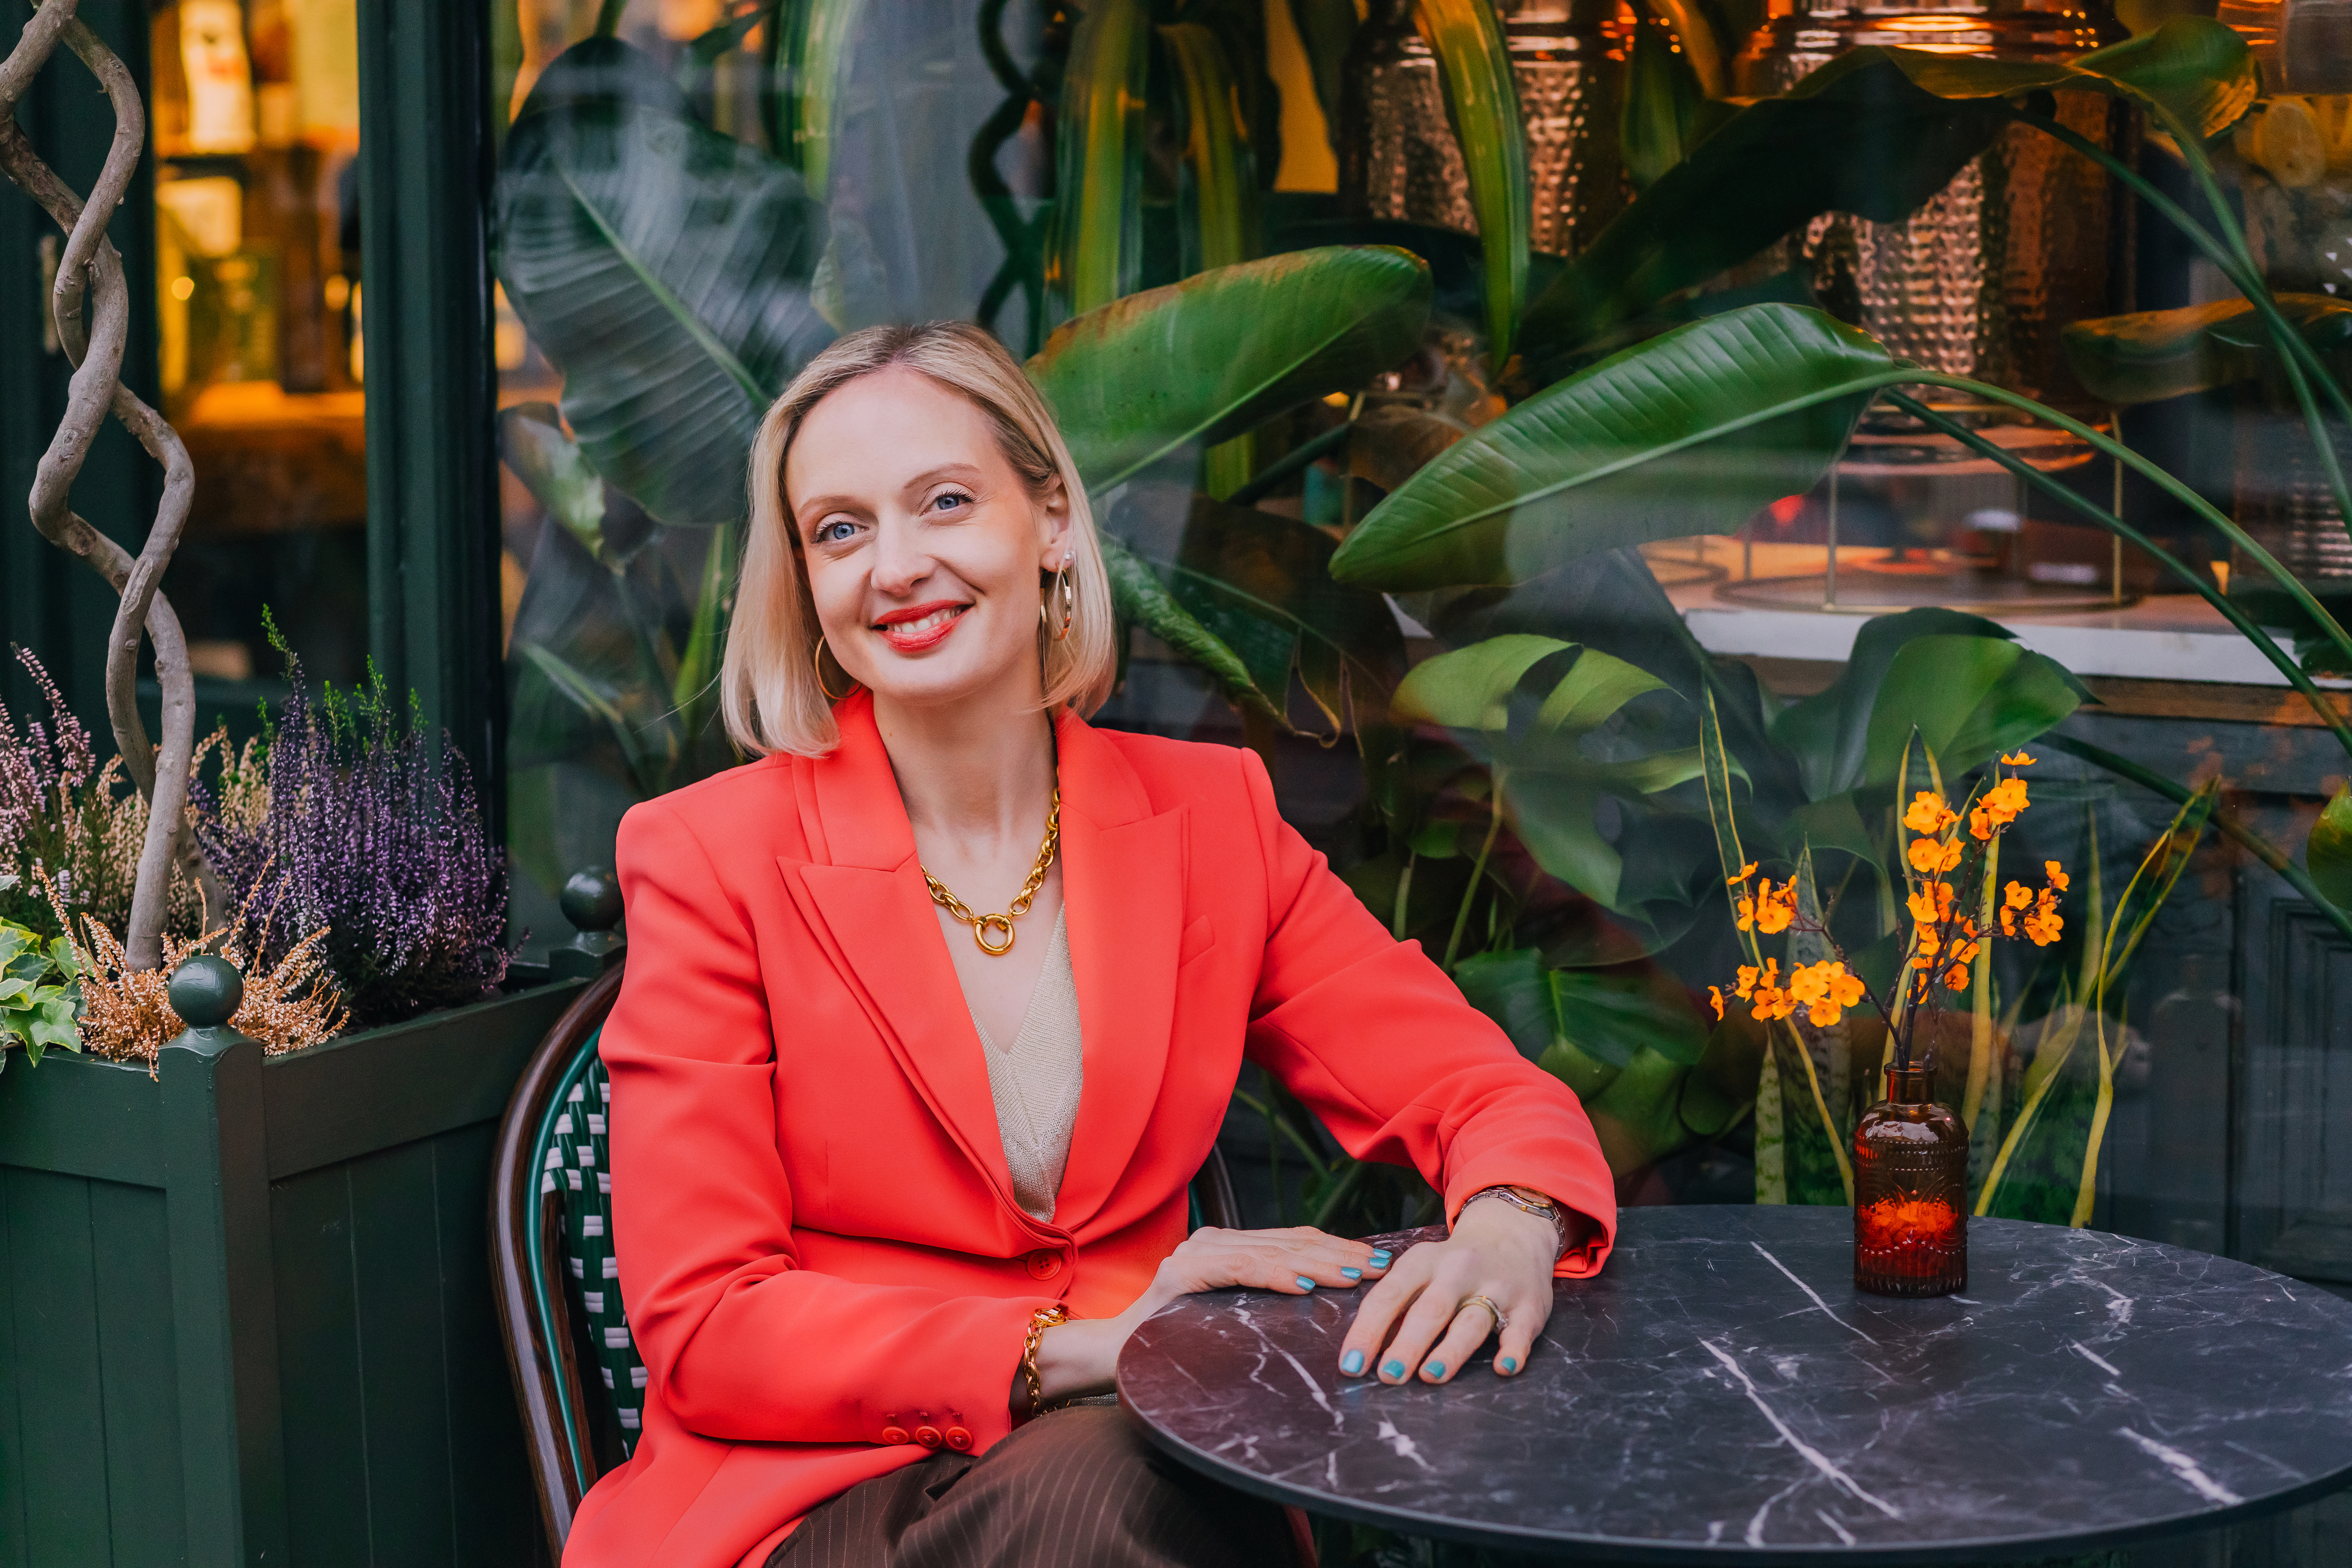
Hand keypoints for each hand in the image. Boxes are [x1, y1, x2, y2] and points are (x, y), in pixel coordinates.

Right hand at [1028, 1226, 1391, 1405]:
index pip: (1293, 1240)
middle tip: (1381, 1266)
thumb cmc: (1174, 1339)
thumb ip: (1261, 1296)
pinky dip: (1276, 1275)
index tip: (1377, 1260)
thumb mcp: (1229, 1314)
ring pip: (1271, 1252)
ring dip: (1320, 1263)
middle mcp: (1212, 1241)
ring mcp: (1195, 1254)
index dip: (1336, 1247)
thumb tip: (1321, 1299)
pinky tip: (1304, 1283)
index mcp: (1226, 1246)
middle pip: (1289, 1242)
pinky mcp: (1181, 1274)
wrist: (1113, 1356)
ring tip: (1355, 1274)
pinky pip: (1239, 1271)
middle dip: (1340, 1253)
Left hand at [1336, 1197, 1559, 1384]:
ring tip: (1429, 1376)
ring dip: (1451, 1350)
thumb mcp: (1421, 1269)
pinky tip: (1503, 1368)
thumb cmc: (1453, 1265)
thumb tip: (1363, 1351)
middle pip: (1430, 1310)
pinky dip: (1513, 1351)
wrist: (1513, 1232)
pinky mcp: (1528, 1307)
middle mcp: (1459, 1270)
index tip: (1350, 1364)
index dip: (1367, 1330)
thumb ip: (1396, 1303)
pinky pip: (1521, 1331)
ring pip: (1471, 1321)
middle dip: (1407, 1344)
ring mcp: (1496, 1287)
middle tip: (1388, 1375)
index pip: (1389, 1296)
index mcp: (1423, 1261)